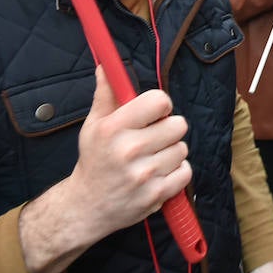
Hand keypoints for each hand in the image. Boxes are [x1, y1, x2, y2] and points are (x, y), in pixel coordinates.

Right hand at [19, 66, 190, 272]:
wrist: (87, 207)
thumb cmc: (93, 161)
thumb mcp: (93, 126)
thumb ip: (106, 94)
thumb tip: (107, 66)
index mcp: (113, 129)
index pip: (159, 101)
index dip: (161, 105)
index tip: (154, 113)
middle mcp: (129, 150)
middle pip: (178, 124)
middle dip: (168, 129)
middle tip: (153, 138)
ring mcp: (144, 175)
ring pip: (182, 149)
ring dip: (171, 152)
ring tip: (152, 158)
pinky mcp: (156, 195)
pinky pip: (185, 172)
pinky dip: (176, 173)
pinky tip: (158, 174)